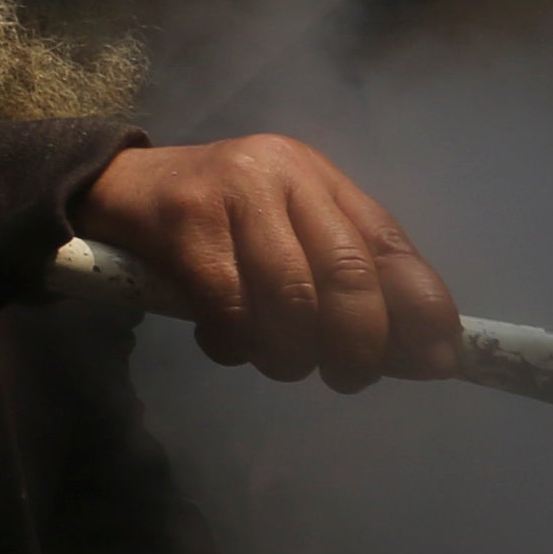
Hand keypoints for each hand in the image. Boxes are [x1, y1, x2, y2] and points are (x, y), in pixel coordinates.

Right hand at [75, 136, 461, 388]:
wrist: (113, 186)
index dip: (424, 308)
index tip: (439, 363)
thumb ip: (343, 281)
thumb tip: (417, 356)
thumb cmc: (216, 224)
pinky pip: (230, 306)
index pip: (390, 244)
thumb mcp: (285, 234)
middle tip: (349, 378)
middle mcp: (285, 175)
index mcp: (320, 179)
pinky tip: (228, 345)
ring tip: (285, 365)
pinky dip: (237, 343)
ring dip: (296, 352)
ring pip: (293, 296)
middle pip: (349, 274)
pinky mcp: (185, 222)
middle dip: (361, 343)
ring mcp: (233, 193)